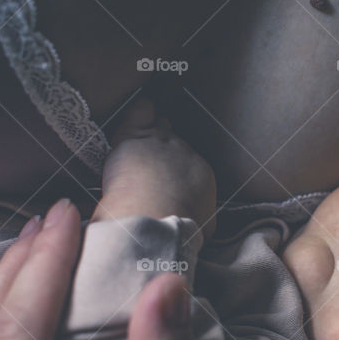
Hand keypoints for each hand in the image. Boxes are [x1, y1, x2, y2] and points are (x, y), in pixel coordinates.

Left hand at [93, 97, 216, 238]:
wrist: (155, 223)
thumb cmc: (176, 232)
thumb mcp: (203, 228)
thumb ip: (201, 216)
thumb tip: (200, 221)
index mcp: (201, 175)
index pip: (189, 162)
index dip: (175, 167)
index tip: (167, 176)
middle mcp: (185, 153)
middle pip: (176, 140)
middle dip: (166, 147)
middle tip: (154, 157)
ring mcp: (160, 142)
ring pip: (160, 124)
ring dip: (153, 128)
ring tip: (146, 127)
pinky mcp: (135, 137)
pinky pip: (141, 111)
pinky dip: (140, 109)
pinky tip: (140, 107)